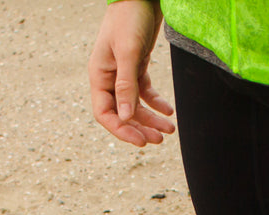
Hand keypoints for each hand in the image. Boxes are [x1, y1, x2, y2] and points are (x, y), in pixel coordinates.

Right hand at [89, 0, 175, 146]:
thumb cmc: (129, 19)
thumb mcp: (127, 53)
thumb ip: (126, 85)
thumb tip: (125, 117)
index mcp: (99, 76)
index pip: (105, 113)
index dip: (121, 130)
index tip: (140, 141)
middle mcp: (109, 78)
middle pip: (122, 113)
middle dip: (140, 128)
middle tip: (160, 139)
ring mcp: (123, 73)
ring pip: (136, 105)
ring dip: (151, 119)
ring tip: (169, 129)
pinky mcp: (137, 66)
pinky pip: (145, 92)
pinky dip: (156, 102)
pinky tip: (168, 110)